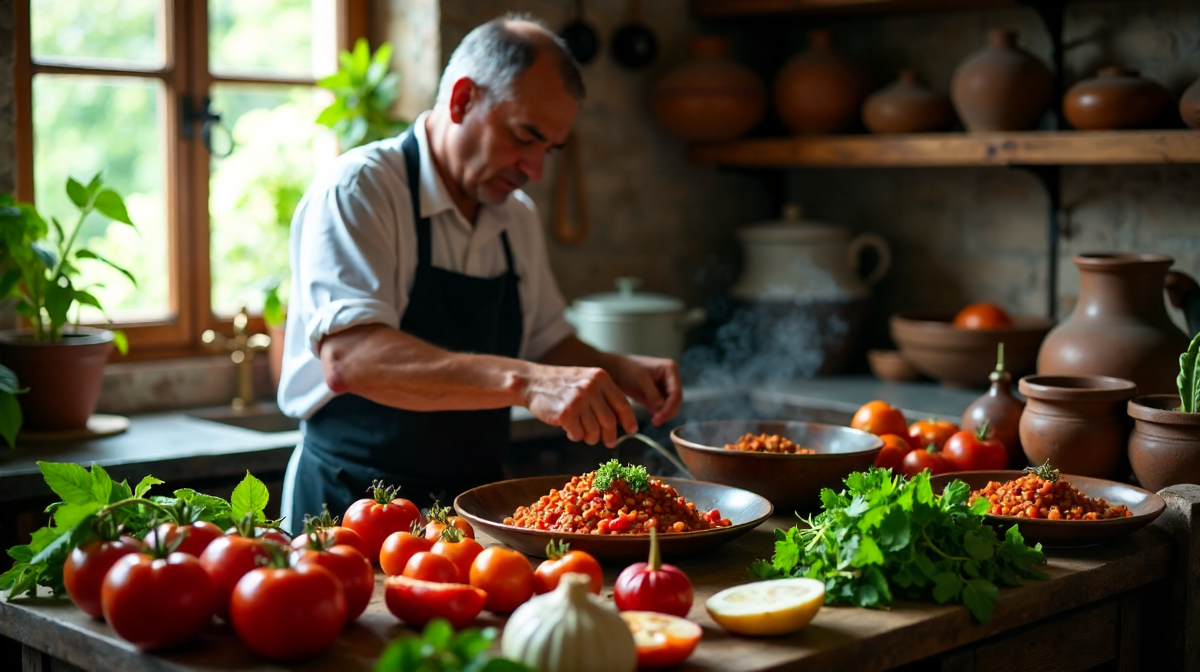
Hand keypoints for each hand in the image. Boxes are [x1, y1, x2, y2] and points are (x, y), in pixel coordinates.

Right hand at [522, 365, 638, 447]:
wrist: (531, 382)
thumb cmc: (560, 384)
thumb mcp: (586, 380)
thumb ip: (603, 395)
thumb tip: (621, 419)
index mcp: (601, 377)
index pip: (622, 403)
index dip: (628, 419)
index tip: (632, 429)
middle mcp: (591, 387)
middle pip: (609, 421)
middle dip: (610, 435)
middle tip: (609, 442)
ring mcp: (579, 400)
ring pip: (594, 431)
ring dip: (589, 437)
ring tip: (581, 432)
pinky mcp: (566, 413)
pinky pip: (578, 435)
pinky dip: (574, 436)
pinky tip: (568, 429)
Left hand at [607, 354, 681, 426]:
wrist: (616, 371)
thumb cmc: (628, 370)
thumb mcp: (641, 379)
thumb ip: (652, 393)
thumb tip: (661, 406)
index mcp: (670, 369)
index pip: (676, 391)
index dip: (670, 406)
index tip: (660, 417)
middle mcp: (671, 378)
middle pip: (676, 400)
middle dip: (668, 411)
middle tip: (656, 422)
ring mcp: (666, 387)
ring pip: (671, 405)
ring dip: (665, 414)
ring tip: (654, 421)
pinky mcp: (659, 396)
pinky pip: (663, 408)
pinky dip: (660, 414)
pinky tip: (653, 419)